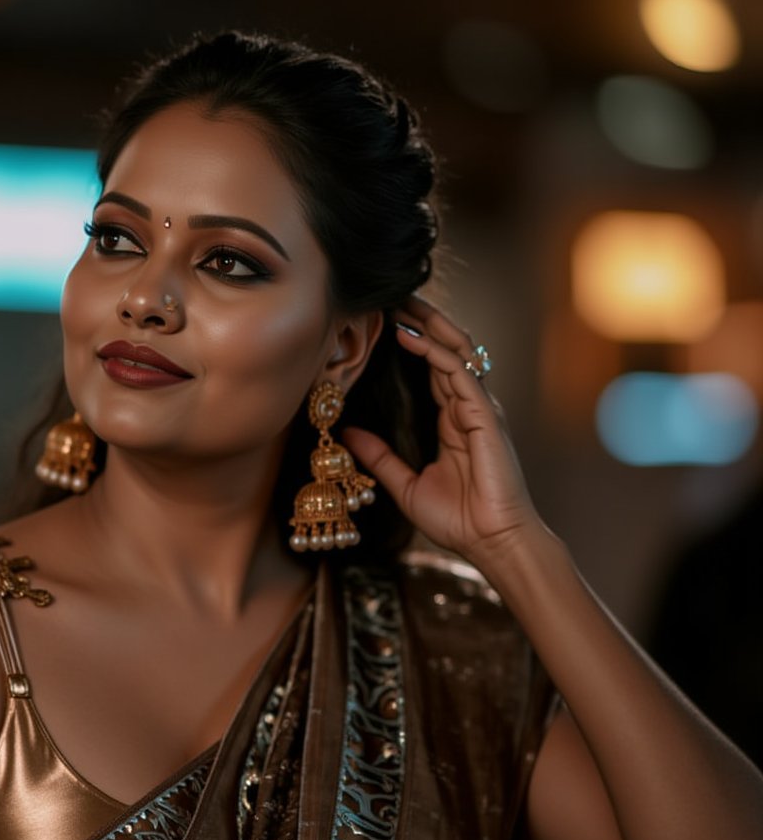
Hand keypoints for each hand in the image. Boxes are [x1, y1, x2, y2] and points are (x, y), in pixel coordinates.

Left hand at [342, 296, 542, 570]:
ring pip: (456, 353)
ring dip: (428, 326)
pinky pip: (460, 375)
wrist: (492, 542)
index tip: (384, 320)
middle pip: (446, 351)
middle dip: (422, 322)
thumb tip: (347, 434)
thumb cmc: (459, 519)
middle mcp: (468, 408)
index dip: (412, 342)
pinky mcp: (486, 417)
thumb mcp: (405, 484)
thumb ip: (379, 457)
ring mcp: (480, 409)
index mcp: (453, 421)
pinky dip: (436, 354)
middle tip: (393, 297)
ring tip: (401, 304)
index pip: (432, 368)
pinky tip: (411, 339)